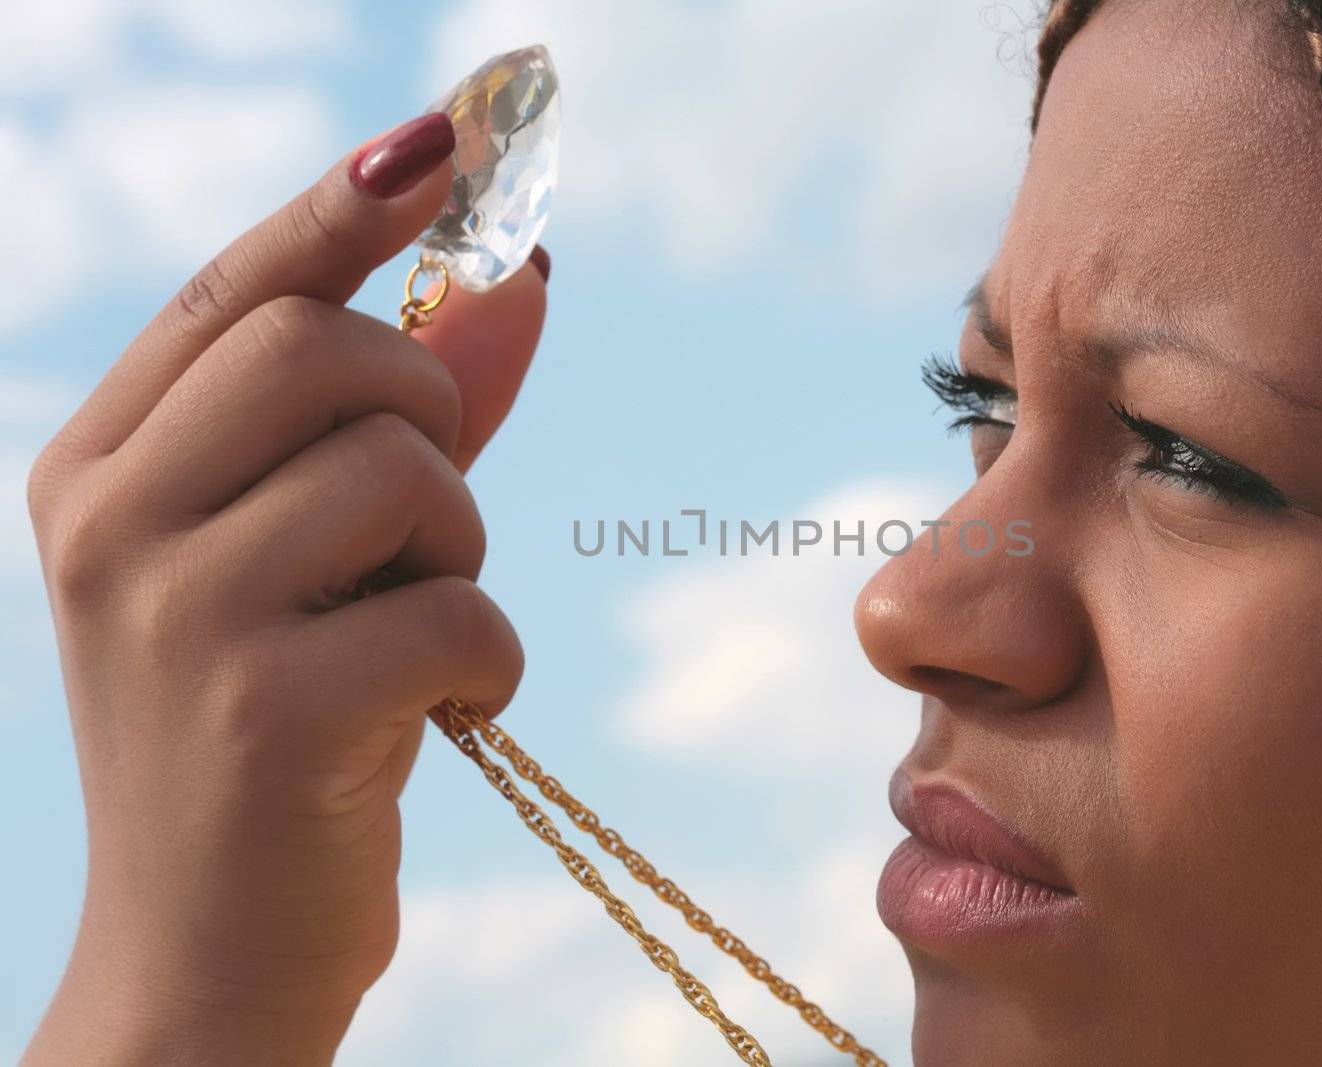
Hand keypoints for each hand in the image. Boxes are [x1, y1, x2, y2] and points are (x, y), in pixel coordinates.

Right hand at [22, 113, 548, 1064]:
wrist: (209, 953)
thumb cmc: (274, 732)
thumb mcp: (299, 568)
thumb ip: (384, 425)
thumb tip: (513, 287)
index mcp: (96, 472)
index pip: (230, 294)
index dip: (343, 212)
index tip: (445, 146)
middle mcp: (109, 525)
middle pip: (321, 351)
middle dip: (429, 410)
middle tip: (434, 515)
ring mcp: (175, 616)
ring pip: (399, 470)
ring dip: (461, 548)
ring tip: (423, 635)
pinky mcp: (267, 713)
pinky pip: (456, 614)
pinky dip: (491, 664)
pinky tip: (450, 719)